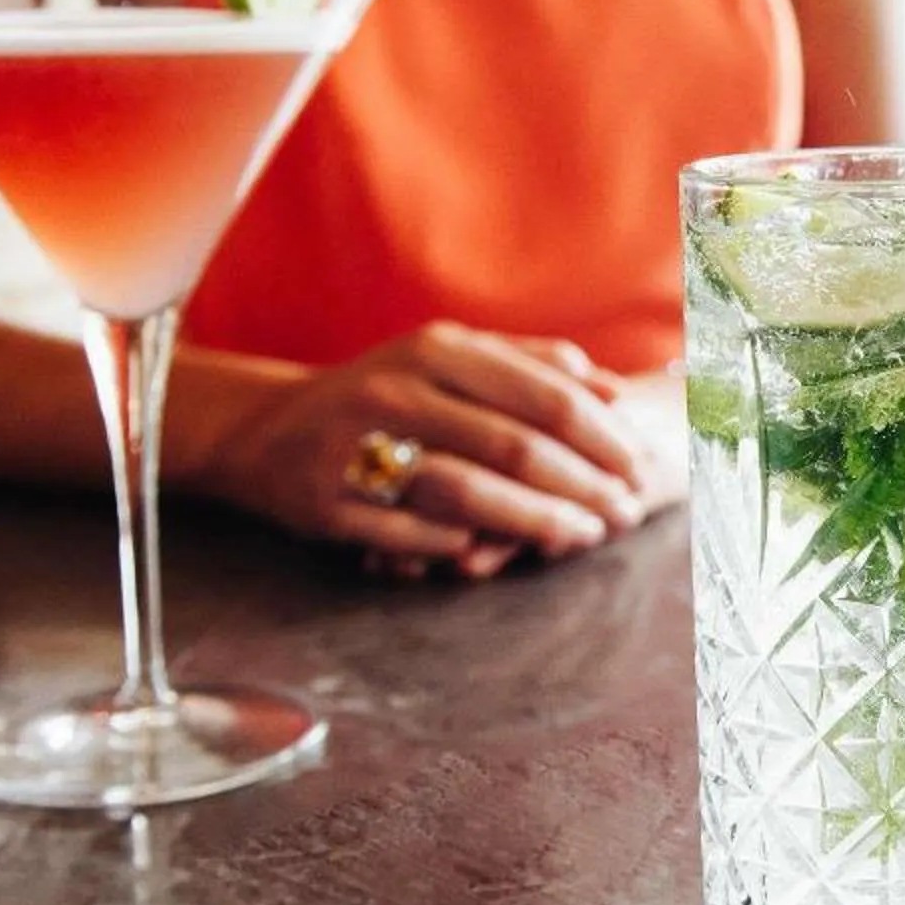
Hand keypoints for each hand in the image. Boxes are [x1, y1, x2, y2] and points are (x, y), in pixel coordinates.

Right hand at [194, 323, 655, 578]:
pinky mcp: (327, 504)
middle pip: (514, 446)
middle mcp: (396, 390)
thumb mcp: (447, 359)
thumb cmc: (384, 394)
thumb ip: (529, 364)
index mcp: (435, 349)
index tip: (640, 468)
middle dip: (581, 485)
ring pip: (467, 492)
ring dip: (534, 522)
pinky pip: (409, 532)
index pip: (544, 396)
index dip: (602, 437)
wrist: (264, 429)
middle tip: (623, 515)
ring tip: (581, 538)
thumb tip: (610, 388)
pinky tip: (495, 554)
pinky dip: (458, 545)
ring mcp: (356, 448)